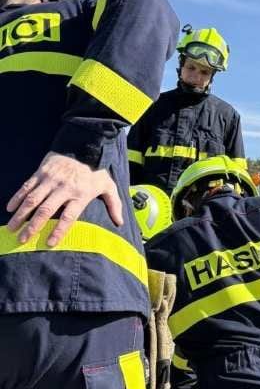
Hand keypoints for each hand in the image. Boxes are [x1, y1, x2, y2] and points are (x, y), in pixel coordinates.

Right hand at [6, 153, 122, 245]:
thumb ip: (114, 204)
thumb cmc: (96, 170)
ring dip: (20, 215)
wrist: (83, 145)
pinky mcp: (41, 172)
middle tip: (22, 239)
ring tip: (11, 228)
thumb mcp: (109, 186)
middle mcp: (64, 188)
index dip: (58, 230)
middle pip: (46, 210)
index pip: (68, 216)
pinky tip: (10, 208)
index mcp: (80, 194)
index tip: (49, 243)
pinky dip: (17, 197)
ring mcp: (50, 180)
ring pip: (32, 199)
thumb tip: (120, 222)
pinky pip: (26, 186)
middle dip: (33, 226)